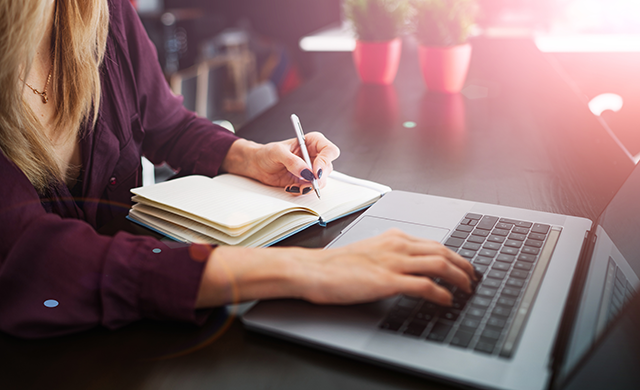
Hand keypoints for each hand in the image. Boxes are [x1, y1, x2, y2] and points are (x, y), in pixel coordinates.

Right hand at [195, 229, 475, 307]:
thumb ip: (388, 256)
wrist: (312, 269)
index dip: (454, 256)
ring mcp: (393, 262)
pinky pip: (425, 285)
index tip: (463, 266)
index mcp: (393, 237)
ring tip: (467, 289)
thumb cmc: (334, 265)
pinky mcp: (387, 280)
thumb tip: (405, 268)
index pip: (434, 244)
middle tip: (473, 278)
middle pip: (443, 251)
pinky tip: (447, 301)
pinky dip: (441, 293)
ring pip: (440, 264)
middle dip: (464, 265)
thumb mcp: (368, 253)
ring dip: (459, 278)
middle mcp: (397, 245)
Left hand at [220, 133, 339, 194]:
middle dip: (318, 177)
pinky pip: (310, 188)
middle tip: (307, 182)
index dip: (325, 161)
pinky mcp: (305, 181)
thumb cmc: (267, 153)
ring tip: (294, 186)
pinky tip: (291, 187)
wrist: (257, 165)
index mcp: (312, 142)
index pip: (329, 150)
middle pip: (328, 168)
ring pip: (321, 180)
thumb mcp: (277, 152)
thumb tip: (305, 171)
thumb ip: (292, 161)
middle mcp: (314, 156)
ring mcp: (311, 170)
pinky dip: (302, 191)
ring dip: (309, 186)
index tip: (315, 171)